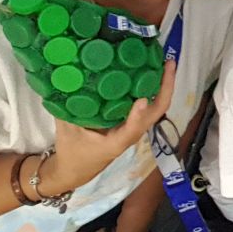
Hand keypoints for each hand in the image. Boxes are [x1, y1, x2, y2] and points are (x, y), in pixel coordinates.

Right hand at [42, 61, 175, 195]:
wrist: (76, 169)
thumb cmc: (72, 152)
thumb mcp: (66, 132)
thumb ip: (66, 110)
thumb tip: (63, 82)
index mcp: (116, 141)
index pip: (132, 129)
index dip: (138, 115)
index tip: (142, 100)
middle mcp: (132, 133)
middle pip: (156, 111)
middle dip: (166, 87)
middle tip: (168, 63)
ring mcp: (136, 126)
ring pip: (156, 106)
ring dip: (163, 85)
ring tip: (165, 62)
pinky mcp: (134, 121)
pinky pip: (150, 104)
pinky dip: (154, 87)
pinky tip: (152, 70)